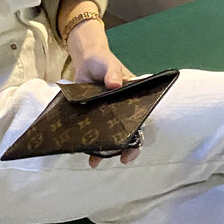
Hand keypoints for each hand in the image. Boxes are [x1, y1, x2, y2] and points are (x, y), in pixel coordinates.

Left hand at [68, 27, 141, 167]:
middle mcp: (121, 112)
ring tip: (94, 161)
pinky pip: (93, 134)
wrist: (85, 63)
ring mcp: (106, 117)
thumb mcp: (109, 63)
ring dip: (104, 152)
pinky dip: (88, 145)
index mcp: (132, 101)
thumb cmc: (103, 61)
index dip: (139, 137)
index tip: (134, 147)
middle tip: (121, 159)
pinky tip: (82, 152)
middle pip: (127, 135)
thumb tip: (115, 84)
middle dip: (125, 150)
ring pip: (109, 138)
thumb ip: (113, 71)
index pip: (140, 122)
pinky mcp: (92, 118)